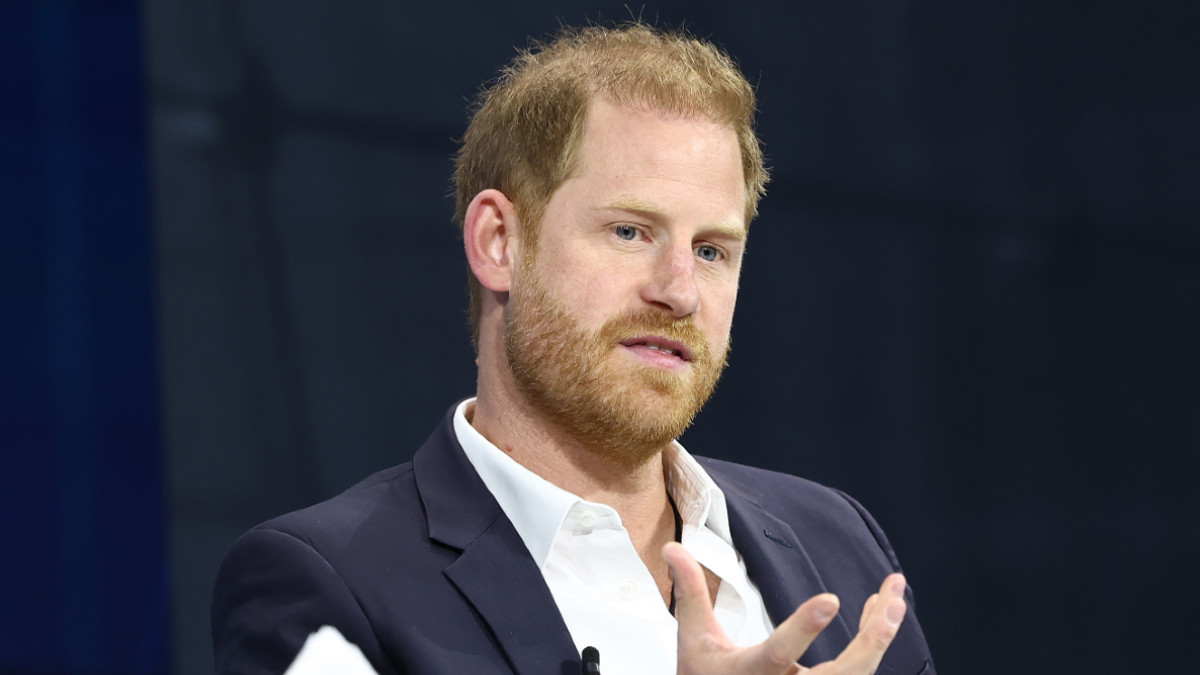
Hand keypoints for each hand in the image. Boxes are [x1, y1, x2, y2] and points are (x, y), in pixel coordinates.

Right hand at [664, 542, 906, 674]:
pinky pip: (856, 673)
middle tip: (891, 600)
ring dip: (880, 634)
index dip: (804, 629)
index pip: (778, 653)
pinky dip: (871, 642)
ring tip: (893, 594)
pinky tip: (880, 613)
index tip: (831, 600)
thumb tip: (673, 549)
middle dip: (872, 641)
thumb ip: (690, 592)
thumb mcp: (693, 639)